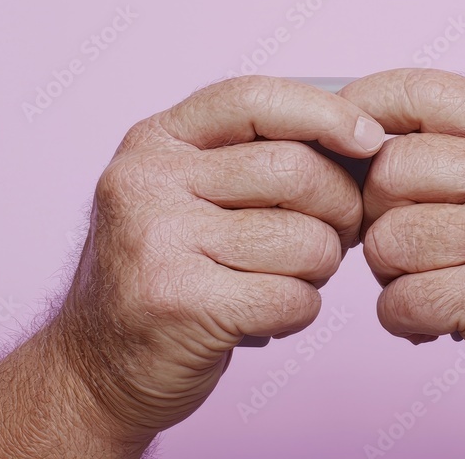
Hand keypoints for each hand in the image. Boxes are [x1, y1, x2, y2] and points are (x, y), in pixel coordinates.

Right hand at [53, 76, 384, 443]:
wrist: (95, 367)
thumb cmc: (169, 273)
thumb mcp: (186, 194)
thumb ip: (251, 157)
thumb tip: (362, 140)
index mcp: (155, 141)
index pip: (253, 98)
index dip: (324, 112)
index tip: (369, 139)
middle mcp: (146, 181)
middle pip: (295, 170)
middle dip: (341, 207)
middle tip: (339, 234)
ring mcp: (157, 241)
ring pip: (304, 239)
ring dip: (322, 266)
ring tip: (292, 276)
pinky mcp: (179, 304)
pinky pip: (292, 296)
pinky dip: (301, 309)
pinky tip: (270, 313)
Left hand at [340, 69, 464, 443]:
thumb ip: (458, 158)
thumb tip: (351, 140)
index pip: (424, 89)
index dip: (363, 106)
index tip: (338, 141)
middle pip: (390, 168)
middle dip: (376, 218)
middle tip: (407, 252)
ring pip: (389, 237)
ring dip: (390, 276)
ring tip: (432, 287)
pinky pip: (402, 297)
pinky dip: (402, 319)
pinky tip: (435, 323)